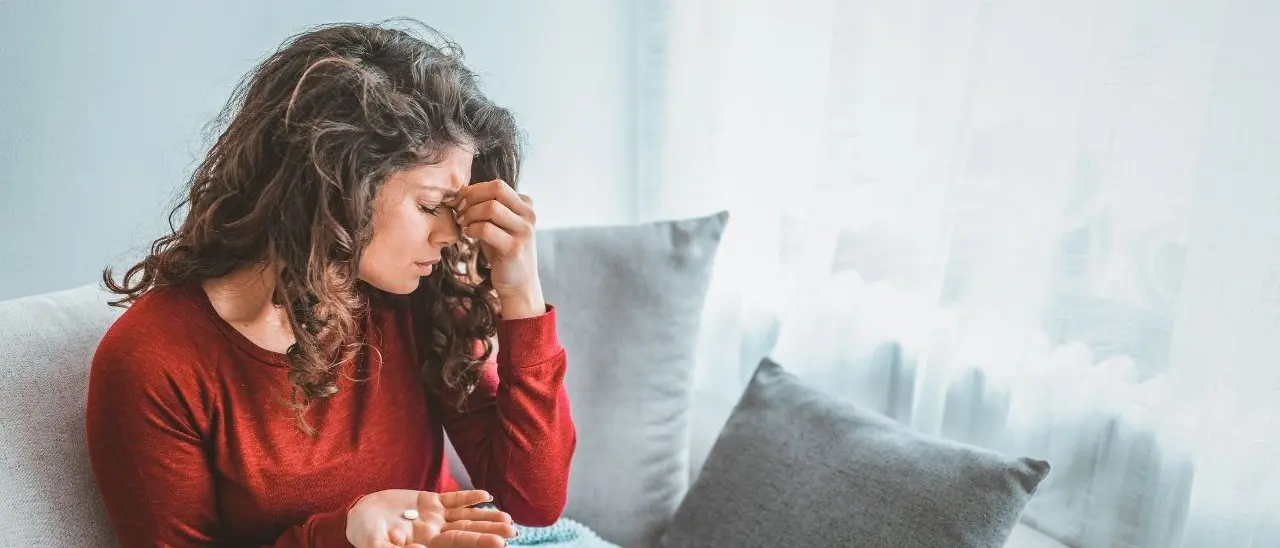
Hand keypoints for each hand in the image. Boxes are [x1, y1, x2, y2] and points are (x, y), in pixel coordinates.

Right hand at [346, 489, 515, 547]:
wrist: (356, 515)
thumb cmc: (363, 533)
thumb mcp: (374, 544)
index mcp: (424, 544)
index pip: (457, 544)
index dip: (478, 542)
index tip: (500, 543)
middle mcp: (434, 533)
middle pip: (467, 531)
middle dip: (490, 531)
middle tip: (514, 531)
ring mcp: (433, 517)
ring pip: (466, 517)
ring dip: (486, 516)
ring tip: (508, 518)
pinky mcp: (429, 502)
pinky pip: (453, 499)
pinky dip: (469, 497)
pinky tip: (486, 495)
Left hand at [455, 180, 545, 318]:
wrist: (518, 283)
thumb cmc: (502, 251)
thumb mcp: (497, 224)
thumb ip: (486, 206)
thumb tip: (462, 189)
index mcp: (526, 205)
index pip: (497, 185)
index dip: (474, 190)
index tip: (460, 203)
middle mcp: (529, 215)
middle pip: (496, 190)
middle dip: (472, 198)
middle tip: (459, 211)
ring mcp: (524, 231)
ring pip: (491, 208)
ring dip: (470, 214)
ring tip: (464, 225)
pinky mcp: (514, 248)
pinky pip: (486, 229)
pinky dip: (472, 229)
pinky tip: (468, 235)